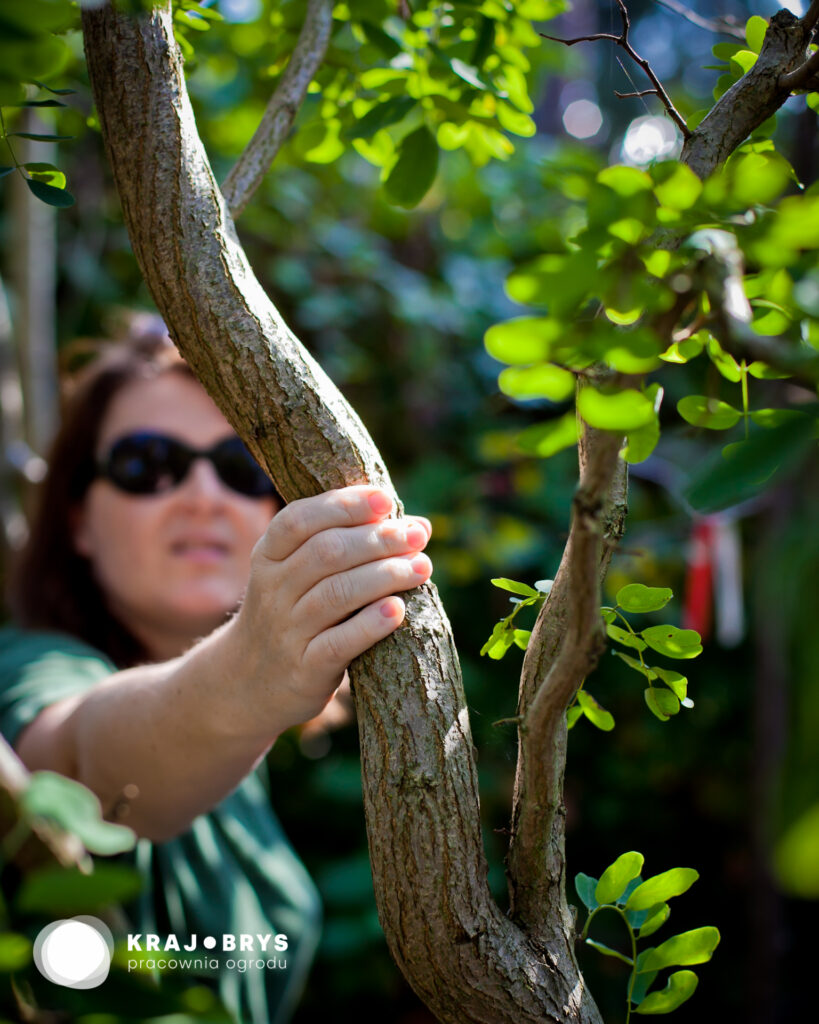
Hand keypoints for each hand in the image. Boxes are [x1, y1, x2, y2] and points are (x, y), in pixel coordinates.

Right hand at [231, 485, 431, 728]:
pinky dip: (370, 624)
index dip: (344, 505)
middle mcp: (273, 590)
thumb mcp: (303, 575)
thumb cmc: (295, 615)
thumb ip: (351, 545)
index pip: (300, 519)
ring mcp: (287, 630)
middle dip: (377, 539)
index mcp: (269, 556)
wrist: (252, 684)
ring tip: (422, 568)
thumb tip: (419, 526)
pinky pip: (338, 643)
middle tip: (416, 537)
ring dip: (385, 575)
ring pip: (336, 594)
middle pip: (326, 553)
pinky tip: (398, 610)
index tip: (385, 500)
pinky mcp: (305, 668)